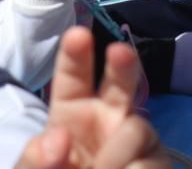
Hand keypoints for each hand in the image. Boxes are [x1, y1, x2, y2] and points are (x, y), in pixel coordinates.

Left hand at [14, 27, 170, 168]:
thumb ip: (35, 160)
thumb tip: (56, 139)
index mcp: (72, 112)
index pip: (74, 76)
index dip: (76, 55)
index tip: (77, 35)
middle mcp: (109, 117)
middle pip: (121, 80)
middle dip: (122, 63)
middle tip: (119, 53)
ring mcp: (136, 139)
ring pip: (136, 128)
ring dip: (114, 156)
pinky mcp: (155, 161)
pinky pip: (150, 160)